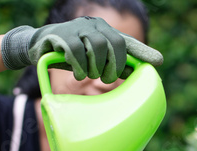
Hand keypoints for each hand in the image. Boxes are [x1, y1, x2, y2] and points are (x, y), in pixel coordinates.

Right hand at [1, 16, 162, 82]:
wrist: (37, 46)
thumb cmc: (70, 56)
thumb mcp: (92, 61)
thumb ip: (111, 64)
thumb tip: (132, 74)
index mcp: (105, 31)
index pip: (127, 42)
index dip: (143, 52)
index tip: (159, 62)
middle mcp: (94, 25)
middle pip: (114, 44)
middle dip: (114, 66)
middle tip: (107, 79)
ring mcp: (78, 28)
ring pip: (97, 46)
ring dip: (95, 67)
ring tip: (90, 76)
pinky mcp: (61, 34)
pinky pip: (76, 51)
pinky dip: (80, 66)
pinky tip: (78, 74)